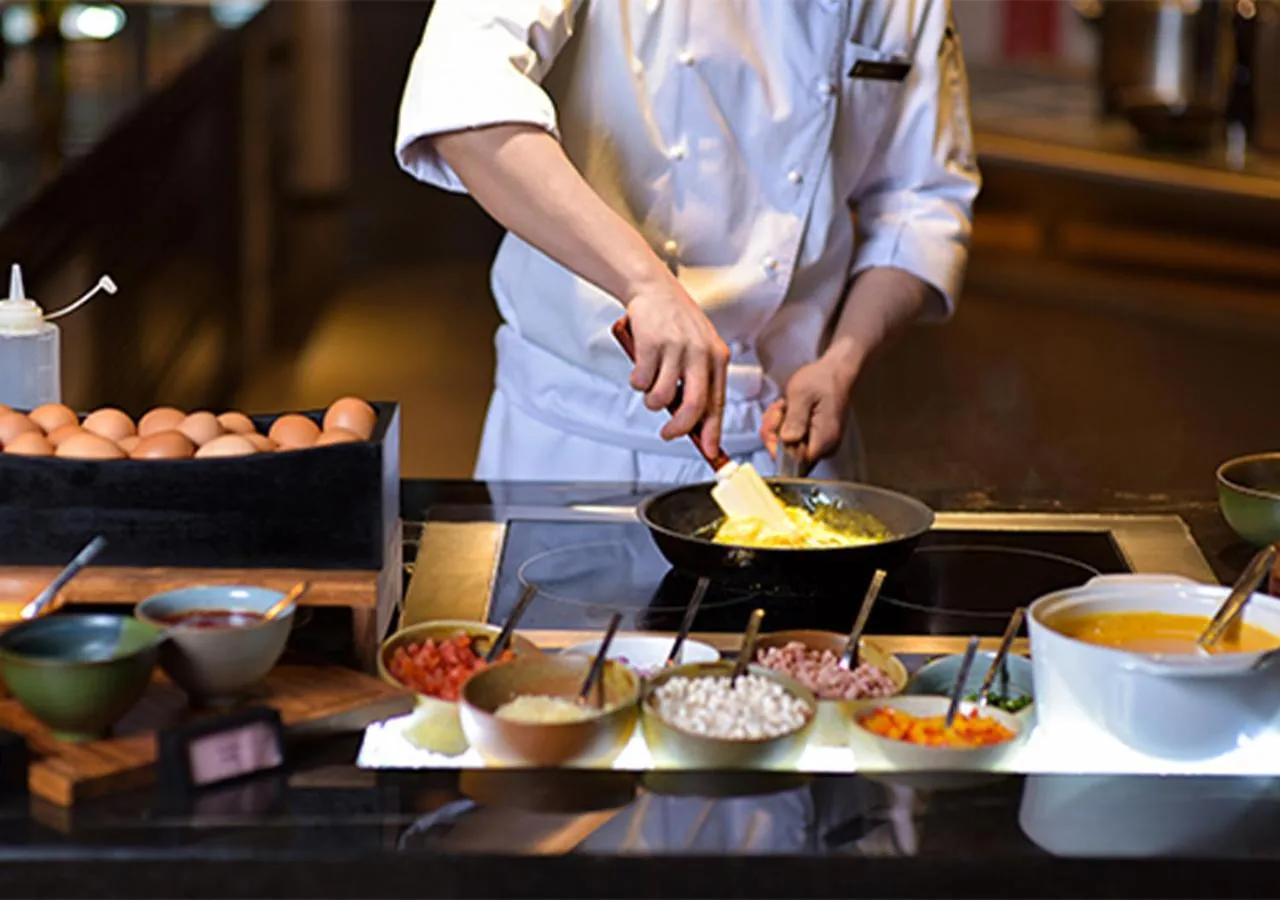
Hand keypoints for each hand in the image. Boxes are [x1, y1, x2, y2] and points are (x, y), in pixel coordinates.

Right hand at [623, 277, 730, 457]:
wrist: (654, 288)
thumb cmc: (676, 321)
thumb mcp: (699, 348)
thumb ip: (699, 380)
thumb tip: (693, 421)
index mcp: (717, 356)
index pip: (718, 403)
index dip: (713, 432)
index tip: (711, 451)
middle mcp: (700, 353)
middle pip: (693, 407)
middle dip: (679, 428)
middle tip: (668, 433)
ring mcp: (677, 348)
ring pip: (661, 397)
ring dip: (651, 400)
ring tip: (649, 386)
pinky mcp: (652, 344)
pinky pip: (641, 381)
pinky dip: (637, 382)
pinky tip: (640, 369)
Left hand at [761, 355, 859, 466]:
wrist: (835, 370)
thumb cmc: (820, 380)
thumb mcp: (802, 395)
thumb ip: (795, 419)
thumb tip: (786, 441)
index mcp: (824, 440)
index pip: (796, 460)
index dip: (779, 447)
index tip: (775, 424)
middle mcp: (824, 447)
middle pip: (790, 455)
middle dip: (776, 433)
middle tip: (778, 409)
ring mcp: (820, 443)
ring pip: (789, 446)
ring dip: (778, 426)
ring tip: (782, 405)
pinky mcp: (815, 436)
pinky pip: (794, 438)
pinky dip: (785, 424)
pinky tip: (785, 409)